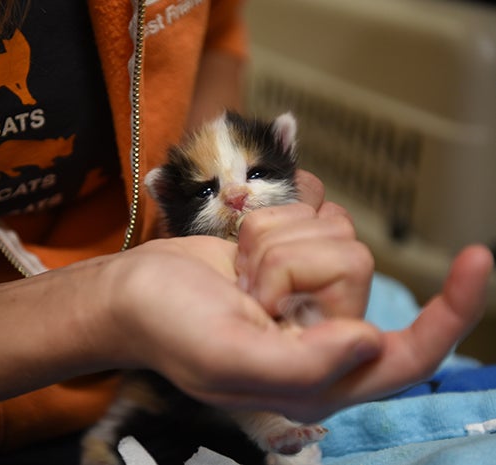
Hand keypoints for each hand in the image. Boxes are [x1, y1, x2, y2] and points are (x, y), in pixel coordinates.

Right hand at [103, 170, 491, 421]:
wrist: (131, 291)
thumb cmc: (169, 329)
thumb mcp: (227, 359)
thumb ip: (304, 366)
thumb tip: (374, 341)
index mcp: (318, 378)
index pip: (408, 356)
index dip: (451, 314)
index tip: (477, 259)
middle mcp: (324, 333)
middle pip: (355, 269)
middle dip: (289, 265)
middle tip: (244, 291)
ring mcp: (308, 288)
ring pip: (332, 233)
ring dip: (274, 242)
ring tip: (236, 274)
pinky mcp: (292, 250)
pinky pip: (311, 212)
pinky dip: (270, 221)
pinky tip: (240, 250)